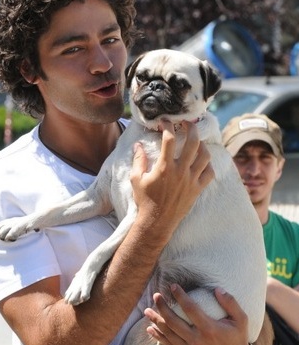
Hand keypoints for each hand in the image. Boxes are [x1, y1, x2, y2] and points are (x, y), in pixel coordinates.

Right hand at [130, 120, 213, 239]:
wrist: (156, 222)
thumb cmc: (145, 200)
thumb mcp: (136, 179)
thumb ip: (138, 160)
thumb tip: (137, 145)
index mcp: (165, 167)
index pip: (169, 139)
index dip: (168, 126)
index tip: (165, 122)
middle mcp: (181, 171)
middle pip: (193, 142)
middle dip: (191, 128)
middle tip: (187, 123)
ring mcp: (191, 180)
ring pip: (205, 156)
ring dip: (201, 145)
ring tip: (196, 142)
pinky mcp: (197, 189)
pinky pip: (209, 173)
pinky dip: (208, 165)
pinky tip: (201, 162)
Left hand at [144, 284, 252, 344]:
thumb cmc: (237, 338)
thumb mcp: (241, 320)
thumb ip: (230, 303)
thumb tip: (217, 289)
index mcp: (210, 329)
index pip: (190, 309)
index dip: (180, 296)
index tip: (172, 286)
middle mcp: (198, 340)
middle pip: (174, 321)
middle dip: (162, 307)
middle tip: (156, 296)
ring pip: (168, 333)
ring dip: (156, 321)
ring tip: (147, 310)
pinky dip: (158, 337)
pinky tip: (150, 329)